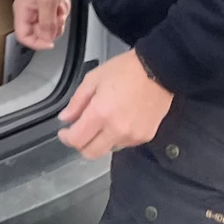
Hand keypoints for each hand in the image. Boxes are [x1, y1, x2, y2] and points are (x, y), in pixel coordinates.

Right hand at [13, 0, 70, 50]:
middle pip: (39, 32)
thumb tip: (46, 39)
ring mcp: (38, 7)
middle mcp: (28, 11)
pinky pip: (55, 16)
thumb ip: (46, 23)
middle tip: (58, 17)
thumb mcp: (48, 1)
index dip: (37, 42)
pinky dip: (62, 11)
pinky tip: (62, 1)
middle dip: (52, 27)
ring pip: (49, 25)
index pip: (23, 36)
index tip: (51, 42)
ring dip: (58, 18)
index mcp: (22, 10)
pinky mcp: (47, 3)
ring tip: (60, 6)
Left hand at [57, 50, 172, 159]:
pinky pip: (124, 144)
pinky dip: (116, 137)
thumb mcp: (94, 79)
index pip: (77, 140)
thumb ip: (77, 101)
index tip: (64, 131)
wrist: (158, 70)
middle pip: (91, 153)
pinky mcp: (145, 137)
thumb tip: (66, 118)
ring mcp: (132, 136)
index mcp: (101, 114)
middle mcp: (116, 130)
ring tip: (103, 122)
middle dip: (81, 144)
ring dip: (100, 141)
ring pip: (108, 149)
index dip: (66, 138)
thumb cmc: (125, 70)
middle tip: (79, 131)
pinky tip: (119, 121)